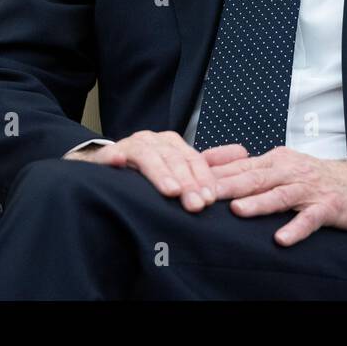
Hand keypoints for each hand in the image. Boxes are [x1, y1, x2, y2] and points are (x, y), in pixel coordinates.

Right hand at [63, 130, 249, 212]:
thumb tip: (243, 153)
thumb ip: (207, 164)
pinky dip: (113, 158)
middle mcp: (153, 141)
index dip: (203, 179)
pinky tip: (117, 164)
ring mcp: (130, 146)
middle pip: (174, 160)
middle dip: (187, 183)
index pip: (193, 160)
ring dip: (159, 173)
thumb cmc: (145, 171)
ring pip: (148, 156)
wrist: (103, 165)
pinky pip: (110, 154)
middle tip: (196, 204)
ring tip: (170, 190)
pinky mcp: (106, 154)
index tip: (210, 200)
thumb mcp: (178, 167)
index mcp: (172, 144)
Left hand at [208, 146, 346, 245]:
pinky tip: (282, 239)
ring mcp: (309, 188)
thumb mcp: (282, 166)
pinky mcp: (328, 206)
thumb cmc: (316, 178)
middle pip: (254, 177)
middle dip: (227, 187)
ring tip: (238, 211)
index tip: (188, 182)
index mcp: (275, 160)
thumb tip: (210, 169)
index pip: (239, 166)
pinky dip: (296, 228)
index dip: (213, 175)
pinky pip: (310, 218)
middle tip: (201, 196)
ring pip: (280, 195)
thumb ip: (251, 168)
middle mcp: (290, 170)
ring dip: (258, 203)